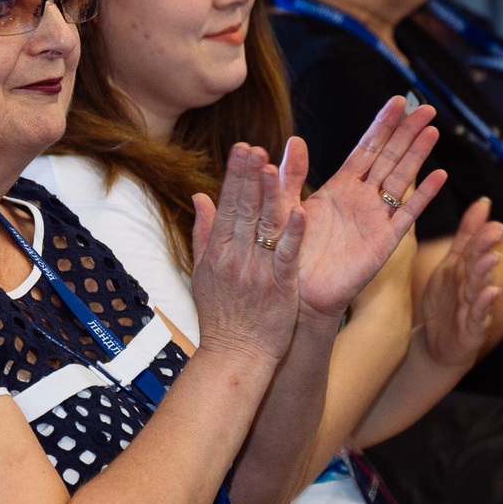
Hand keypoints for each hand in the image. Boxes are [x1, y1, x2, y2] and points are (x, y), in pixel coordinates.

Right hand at [188, 144, 305, 365]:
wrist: (235, 357)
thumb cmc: (221, 318)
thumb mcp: (202, 274)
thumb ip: (204, 233)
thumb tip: (201, 196)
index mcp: (218, 252)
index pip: (227, 205)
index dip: (235, 175)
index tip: (243, 147)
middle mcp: (235, 258)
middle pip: (242, 210)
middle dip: (248, 176)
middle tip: (254, 146)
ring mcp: (257, 272)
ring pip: (264, 227)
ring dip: (268, 196)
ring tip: (272, 166)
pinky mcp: (280, 287)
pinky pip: (287, 256)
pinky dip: (294, 234)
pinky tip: (301, 211)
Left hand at [284, 98, 447, 318]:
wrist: (297, 293)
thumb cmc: (290, 253)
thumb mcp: (284, 208)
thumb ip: (290, 177)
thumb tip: (294, 141)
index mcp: (339, 187)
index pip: (365, 148)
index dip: (382, 124)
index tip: (397, 100)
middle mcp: (361, 199)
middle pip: (389, 157)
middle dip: (407, 131)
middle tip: (425, 106)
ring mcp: (375, 218)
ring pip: (401, 179)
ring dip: (417, 154)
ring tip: (432, 129)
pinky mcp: (384, 242)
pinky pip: (406, 214)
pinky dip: (422, 195)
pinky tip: (438, 175)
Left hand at [418, 198, 502, 367]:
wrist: (437, 344)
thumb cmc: (448, 302)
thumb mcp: (452, 266)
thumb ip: (467, 236)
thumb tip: (483, 202)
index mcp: (469, 270)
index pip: (476, 249)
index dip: (484, 235)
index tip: (493, 220)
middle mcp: (476, 286)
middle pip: (480, 265)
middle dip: (486, 248)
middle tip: (495, 231)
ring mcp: (476, 307)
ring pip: (481, 287)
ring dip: (486, 272)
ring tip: (491, 257)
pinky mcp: (474, 328)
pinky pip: (480, 314)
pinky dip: (484, 303)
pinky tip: (491, 292)